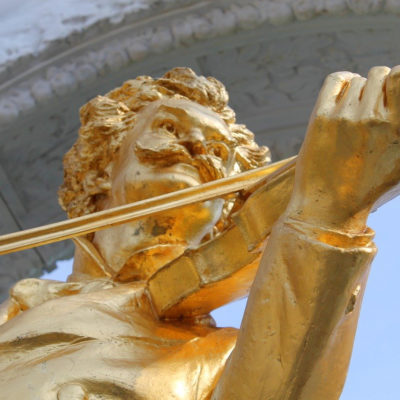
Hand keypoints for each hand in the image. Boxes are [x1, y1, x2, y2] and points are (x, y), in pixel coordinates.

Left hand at [286, 66, 399, 232]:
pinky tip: (344, 94)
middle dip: (378, 87)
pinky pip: (336, 80)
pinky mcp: (321, 118)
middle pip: (379, 74)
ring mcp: (345, 117)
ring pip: (357, 80)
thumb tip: (398, 96)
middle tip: (371, 106)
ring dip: (358, 92)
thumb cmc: (369, 185)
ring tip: (355, 113)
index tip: (392, 91)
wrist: (329, 206)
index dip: (397, 79)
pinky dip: (342, 82)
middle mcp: (374, 118)